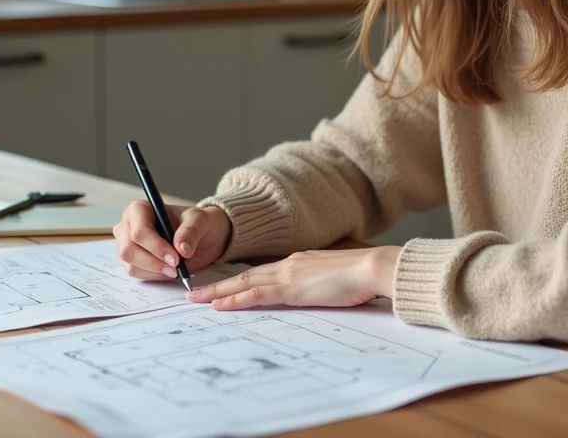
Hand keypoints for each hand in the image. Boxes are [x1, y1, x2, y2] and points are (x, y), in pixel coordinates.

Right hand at [114, 201, 231, 280]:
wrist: (202, 236)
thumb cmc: (197, 223)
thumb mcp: (200, 220)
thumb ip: (191, 231)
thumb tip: (182, 248)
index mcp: (140, 209)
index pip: (139, 231)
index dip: (156, 247)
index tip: (175, 258)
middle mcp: (128, 226)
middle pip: (129, 250)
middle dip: (154, 262)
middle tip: (176, 267)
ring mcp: (127, 245)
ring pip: (131, 265)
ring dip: (155, 271)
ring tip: (175, 269)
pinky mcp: (131, 261)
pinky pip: (136, 274)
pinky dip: (154, 276)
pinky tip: (168, 270)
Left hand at [185, 246, 401, 309]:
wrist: (373, 268)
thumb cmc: (362, 276)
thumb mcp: (335, 280)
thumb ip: (319, 284)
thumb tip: (315, 294)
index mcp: (299, 262)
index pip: (261, 272)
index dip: (239, 280)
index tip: (223, 287)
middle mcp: (289, 264)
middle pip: (245, 275)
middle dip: (219, 285)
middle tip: (194, 292)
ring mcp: (288, 274)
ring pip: (244, 283)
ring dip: (218, 292)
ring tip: (196, 299)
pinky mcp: (291, 287)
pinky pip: (256, 294)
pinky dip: (235, 299)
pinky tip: (219, 306)